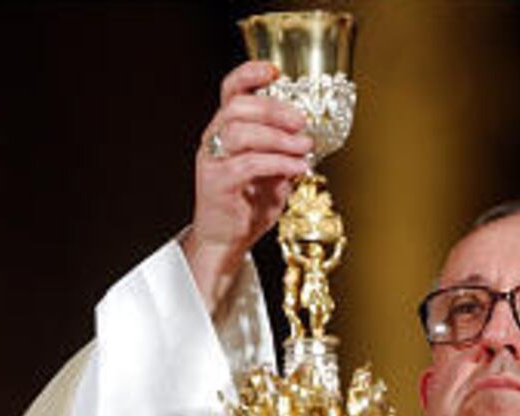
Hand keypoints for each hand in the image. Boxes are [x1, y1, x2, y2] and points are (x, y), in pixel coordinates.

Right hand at [182, 61, 311, 311]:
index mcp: (226, 129)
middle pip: (237, 107)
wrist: (227, 240)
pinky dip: (278, 163)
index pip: (230, 90)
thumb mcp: (273, 172)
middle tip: (301, 121)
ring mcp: (212, 160)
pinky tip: (297, 168)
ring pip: (240, 132)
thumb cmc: (247, 204)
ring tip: (303, 147)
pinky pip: (248, 163)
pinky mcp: (216, 182)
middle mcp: (214, 139)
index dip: (249, 74)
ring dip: (278, 137)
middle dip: (273, 109)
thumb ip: (284, 152)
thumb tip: (308, 136)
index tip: (275, 70)